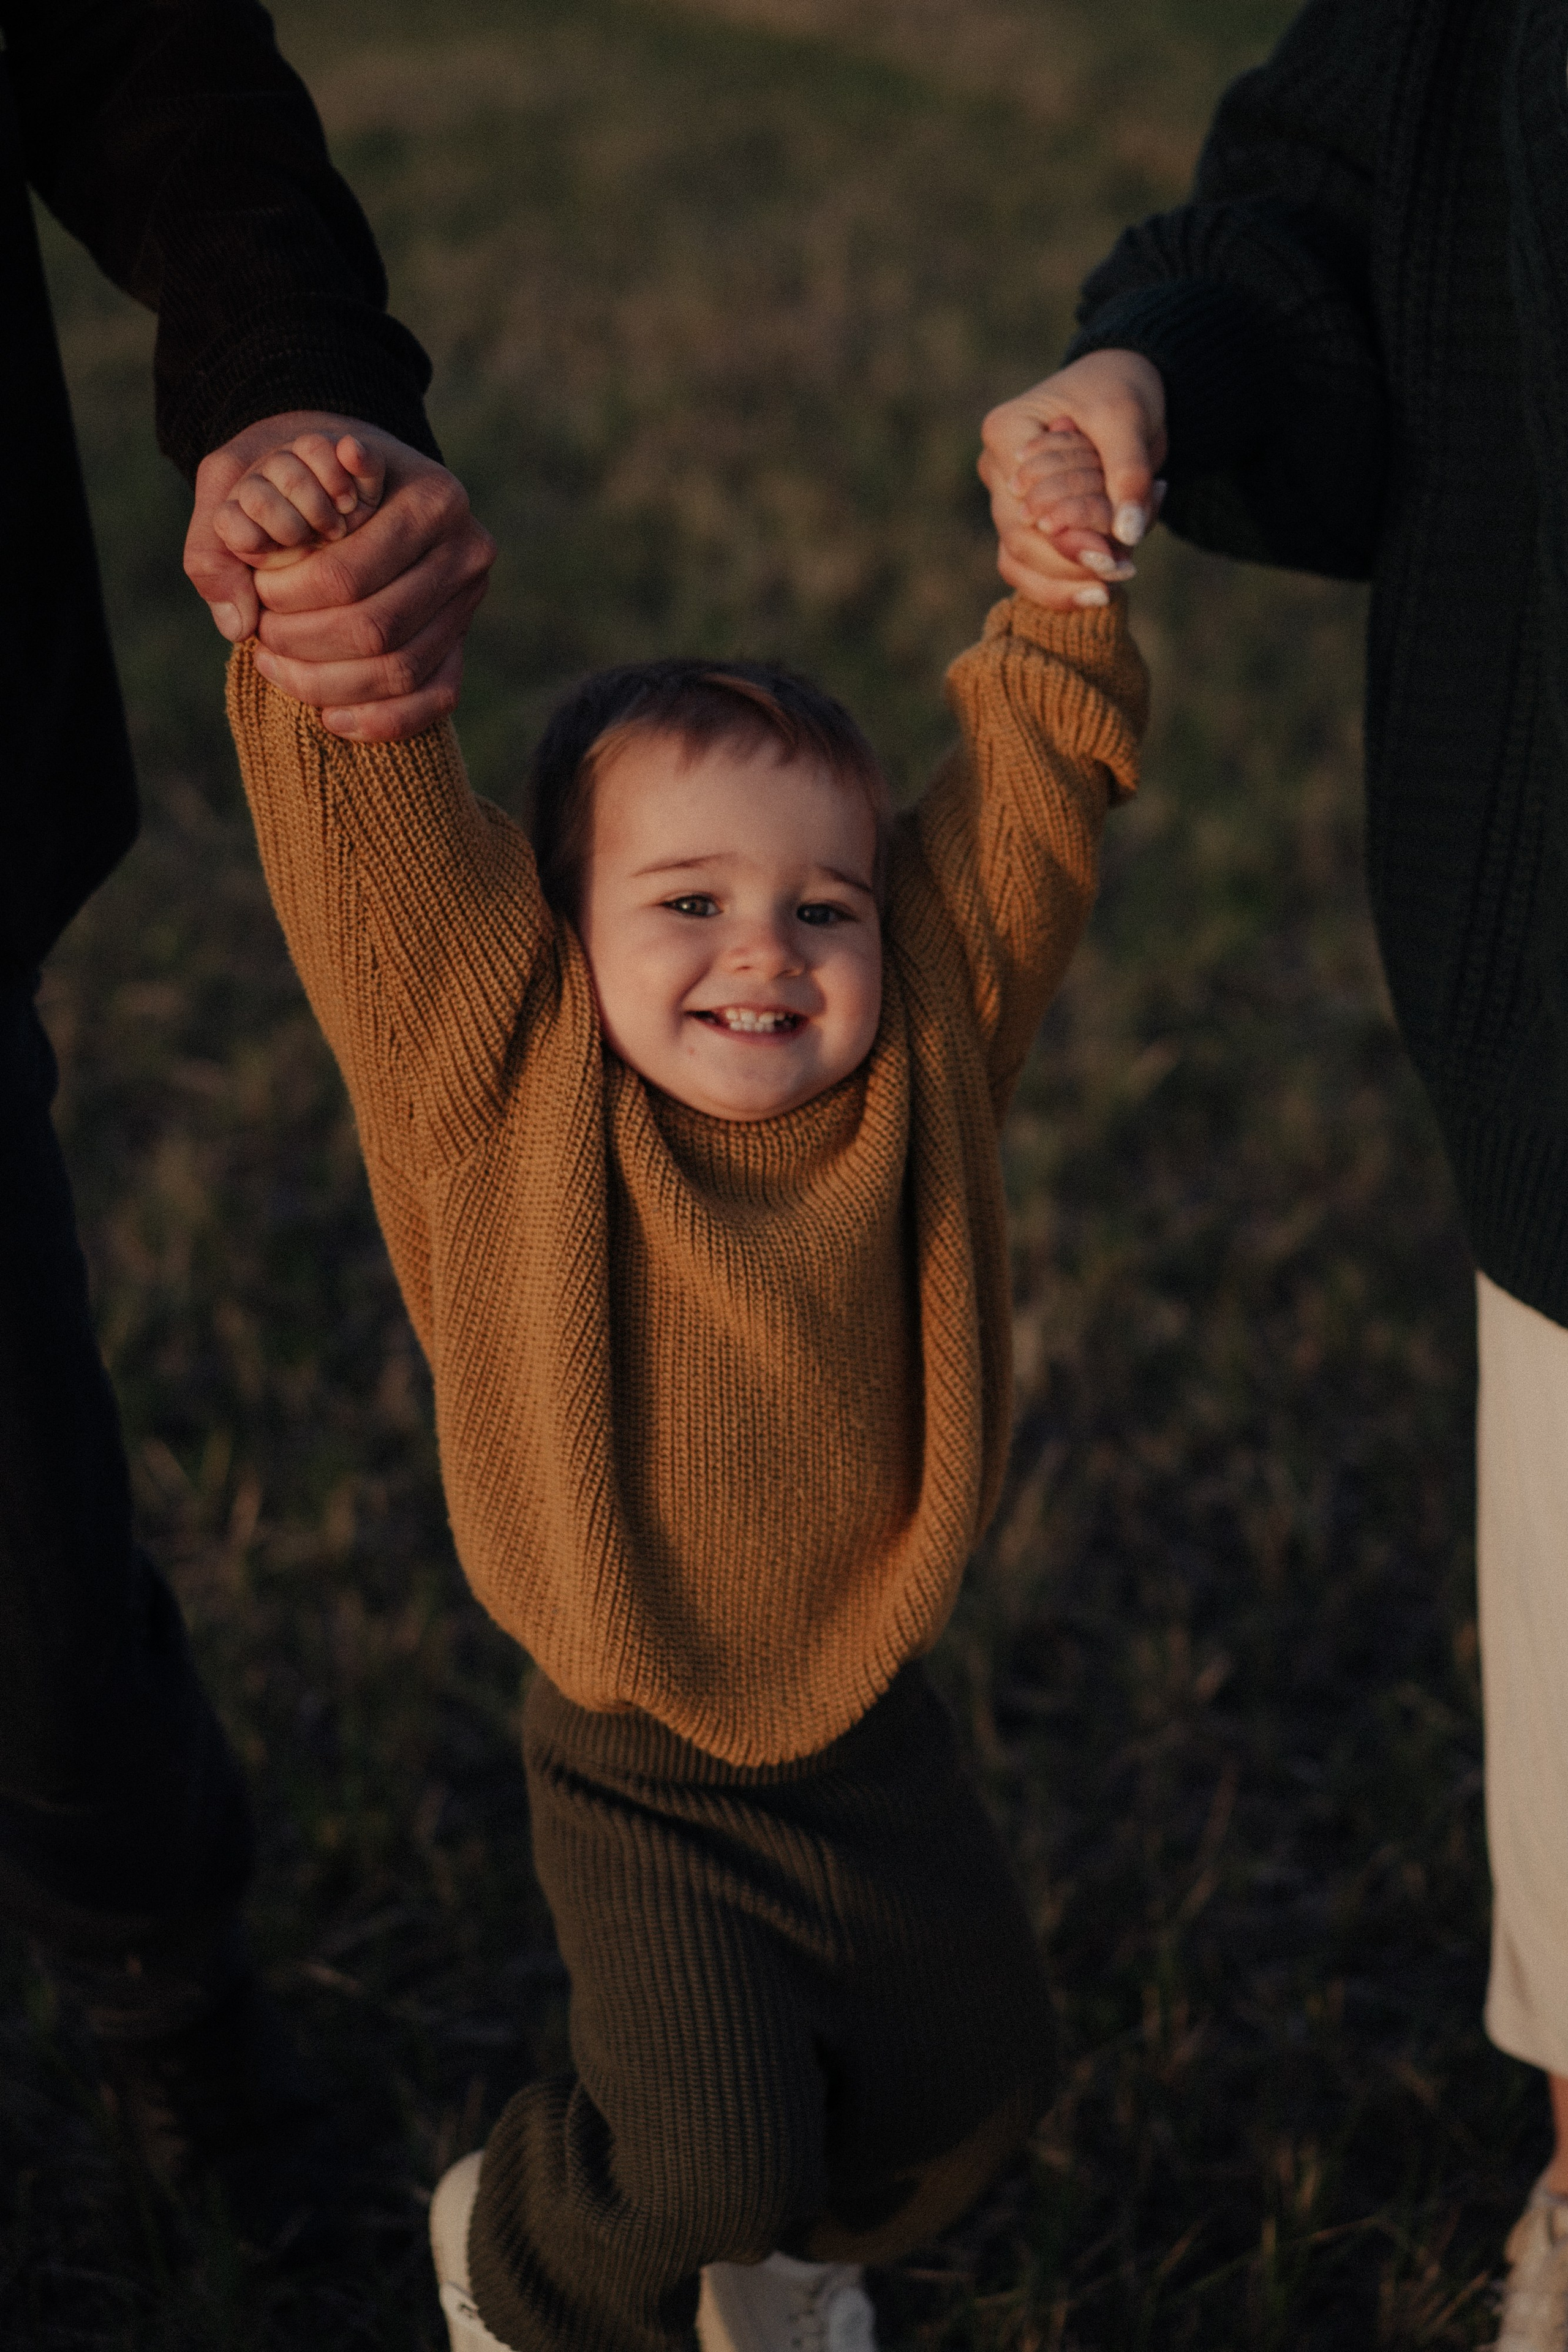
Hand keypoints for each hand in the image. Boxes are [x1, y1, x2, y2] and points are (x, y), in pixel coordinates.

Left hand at [185, 410, 495, 740]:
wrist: (347, 476)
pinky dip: (381, 719)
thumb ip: (221, 534)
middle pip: (377, 628)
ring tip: (277, 669)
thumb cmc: (295, 472)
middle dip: (305, 643)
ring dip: (329, 684)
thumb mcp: (248, 471)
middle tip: (261, 638)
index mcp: (430, 497)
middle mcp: (466, 549)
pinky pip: (435, 698)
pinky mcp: (463, 641)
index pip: (349, 575)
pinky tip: (329, 718)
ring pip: (401, 669)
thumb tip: (237, 623)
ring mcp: (470, 601)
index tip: (255, 594)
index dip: (289, 600)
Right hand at [978, 351, 1166, 609]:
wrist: (1122, 390)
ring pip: (1019, 562)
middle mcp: (997, 471)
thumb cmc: (1119, 392)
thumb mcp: (1128, 420)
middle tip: (1121, 572)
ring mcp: (1007, 500)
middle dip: (1070, 563)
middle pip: (1019, 538)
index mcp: (1006, 432)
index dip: (1063, 538)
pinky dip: (1065, 584)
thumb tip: (1128, 535)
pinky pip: (1031, 570)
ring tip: (1110, 589)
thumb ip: (1127, 474)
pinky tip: (1101, 592)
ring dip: (1066, 581)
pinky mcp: (1027, 524)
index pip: (1023, 501)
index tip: (1110, 557)